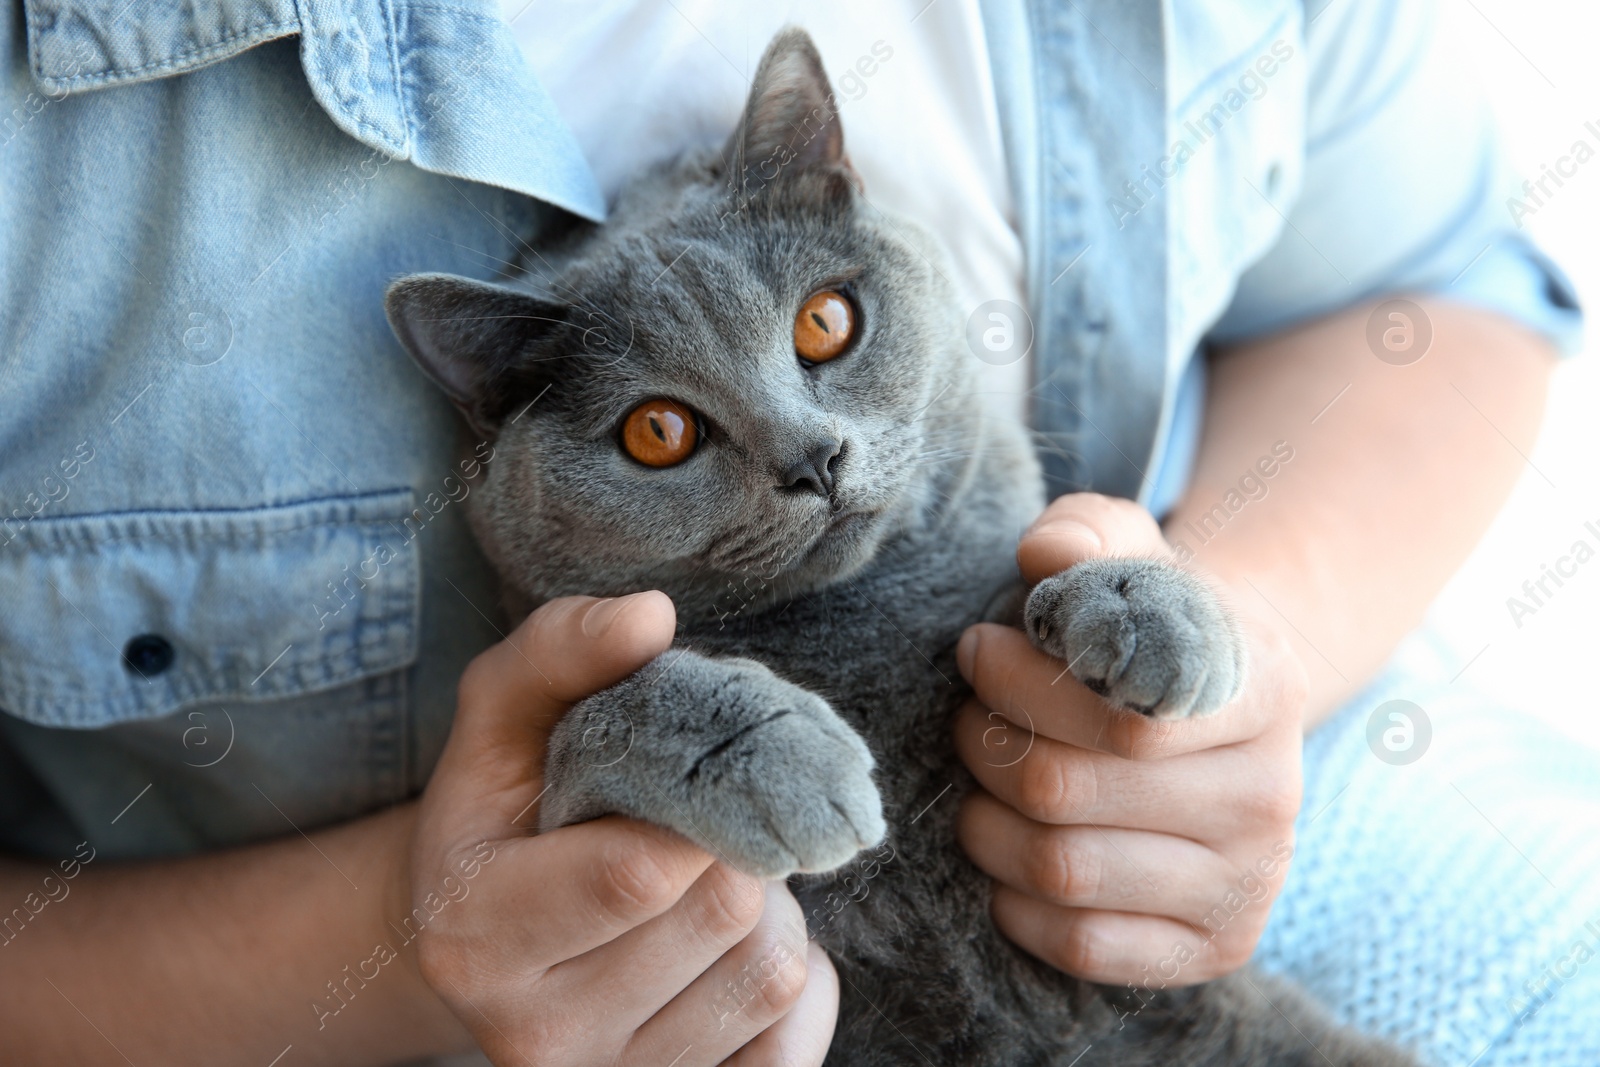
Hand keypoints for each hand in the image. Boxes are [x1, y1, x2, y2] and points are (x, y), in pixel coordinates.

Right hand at [407, 592, 837, 1064]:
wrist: (481, 944)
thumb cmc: (502, 809)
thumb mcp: (502, 711)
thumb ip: (561, 648)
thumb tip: (651, 615)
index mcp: (477, 932)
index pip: (640, 872)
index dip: (703, 802)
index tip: (700, 771)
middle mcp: (534, 1035)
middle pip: (726, 913)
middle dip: (737, 843)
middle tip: (698, 825)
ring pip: (772, 971)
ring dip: (768, 905)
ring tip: (705, 884)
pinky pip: (797, 1037)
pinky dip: (797, 980)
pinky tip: (731, 951)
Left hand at [953, 494, 1308, 986]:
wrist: (1216, 706)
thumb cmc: (1148, 625)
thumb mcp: (1125, 553)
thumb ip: (1084, 533)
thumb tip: (1046, 554)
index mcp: (1262, 689)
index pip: (1119, 715)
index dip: (1020, 683)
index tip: (979, 648)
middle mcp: (1271, 795)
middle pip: (1068, 791)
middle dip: (987, 747)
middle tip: (967, 718)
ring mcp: (1249, 881)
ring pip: (1063, 870)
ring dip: (987, 823)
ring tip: (981, 782)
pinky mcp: (1218, 946)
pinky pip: (1083, 946)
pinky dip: (1017, 903)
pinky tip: (1009, 855)